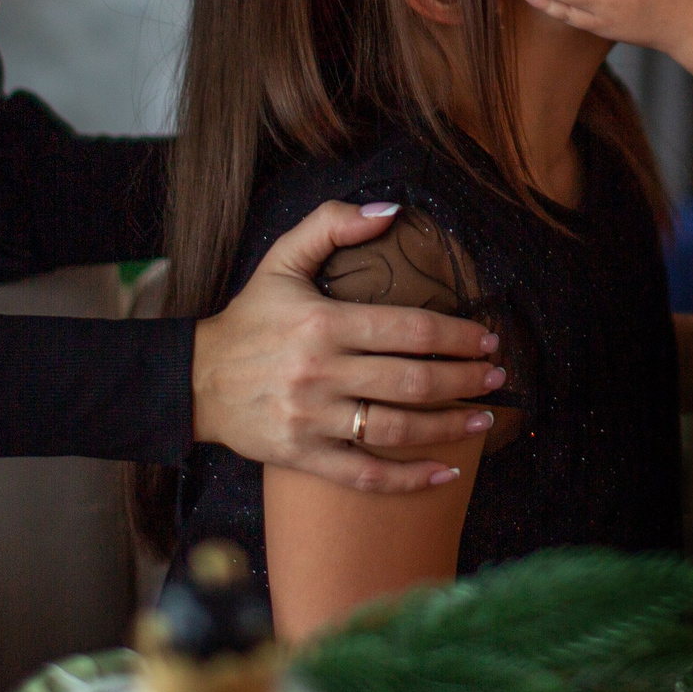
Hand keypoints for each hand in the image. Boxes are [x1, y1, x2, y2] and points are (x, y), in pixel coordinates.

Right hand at [192, 201, 503, 494]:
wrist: (195, 380)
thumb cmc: (249, 318)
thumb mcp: (282, 259)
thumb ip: (331, 225)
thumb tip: (390, 212)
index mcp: (324, 324)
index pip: (409, 330)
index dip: (457, 336)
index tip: (487, 340)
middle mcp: (321, 373)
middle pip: (412, 381)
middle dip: (465, 380)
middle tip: (497, 378)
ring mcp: (312, 420)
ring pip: (396, 429)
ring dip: (449, 427)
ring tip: (483, 419)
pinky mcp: (302, 456)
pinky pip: (364, 474)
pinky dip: (408, 478)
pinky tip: (443, 472)